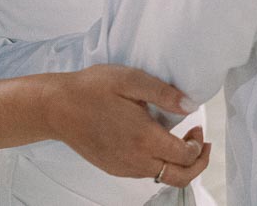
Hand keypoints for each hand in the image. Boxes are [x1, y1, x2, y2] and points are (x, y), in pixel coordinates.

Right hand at [44, 65, 208, 183]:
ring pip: (161, 176)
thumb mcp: (130, 80)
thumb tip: (190, 105)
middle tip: (200, 143)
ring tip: (179, 139)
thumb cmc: (91, 89)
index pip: (185, 156)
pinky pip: (144, 173)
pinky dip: (158, 164)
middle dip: (197, 163)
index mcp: (144, 138)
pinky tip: (155, 143)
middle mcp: (135, 159)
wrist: (57, 107)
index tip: (198, 126)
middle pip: (179, 176)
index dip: (198, 144)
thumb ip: (164, 93)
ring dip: (177, 163)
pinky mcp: (113, 168)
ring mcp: (123, 167)